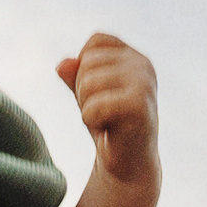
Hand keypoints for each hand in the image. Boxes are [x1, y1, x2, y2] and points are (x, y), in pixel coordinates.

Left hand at [56, 30, 158, 190]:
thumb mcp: (87, 94)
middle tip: (102, 112)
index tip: (99, 92)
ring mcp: (144, 84)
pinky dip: (92, 120)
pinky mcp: (139, 107)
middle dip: (83, 90)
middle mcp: (143, 65)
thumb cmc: (108, 125)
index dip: (84, 67)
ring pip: (89, 82)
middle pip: (88, 61)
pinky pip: (95, 106)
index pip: (95, 42)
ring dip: (87, 106)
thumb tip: (62, 64)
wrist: (129, 164)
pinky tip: (108, 129)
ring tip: (106, 119)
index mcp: (134, 57)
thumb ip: (74, 75)